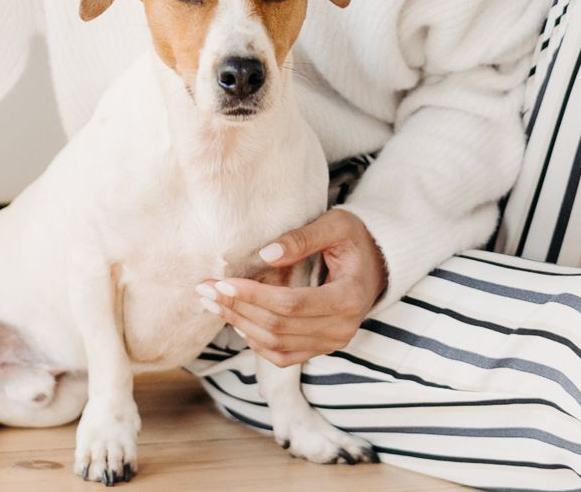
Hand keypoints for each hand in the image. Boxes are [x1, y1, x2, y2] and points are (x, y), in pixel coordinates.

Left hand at [197, 209, 386, 365]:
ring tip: (211, 303)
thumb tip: (264, 255)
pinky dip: (255, 342)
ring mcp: (332, 343)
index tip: (222, 282)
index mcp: (348, 298)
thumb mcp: (335, 225)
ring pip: (276, 345)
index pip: (291, 305)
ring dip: (240, 325)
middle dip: (237, 308)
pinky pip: (282, 356)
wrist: (376, 265)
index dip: (253, 296)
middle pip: (278, 327)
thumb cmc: (354, 240)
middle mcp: (342, 328)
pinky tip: (236, 321)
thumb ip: (302, 238)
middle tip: (204, 290)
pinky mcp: (320, 348)